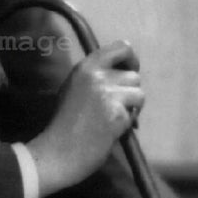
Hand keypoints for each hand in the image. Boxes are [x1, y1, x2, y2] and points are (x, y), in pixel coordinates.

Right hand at [26, 40, 142, 195]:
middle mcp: (98, 76)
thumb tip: (123, 72)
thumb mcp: (74, 87)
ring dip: (132, 107)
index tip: (129, 71)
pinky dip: (127, 123)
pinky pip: (134, 114)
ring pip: (139, 94)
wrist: (58, 150)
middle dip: (130, 91)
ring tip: (115, 117)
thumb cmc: (64, 121)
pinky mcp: (117, 115)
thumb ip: (96, 76)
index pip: (122, 47)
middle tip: (118, 104)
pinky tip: (111, 130)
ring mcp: (109, 95)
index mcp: (86, 67)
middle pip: (134, 75)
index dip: (131, 60)